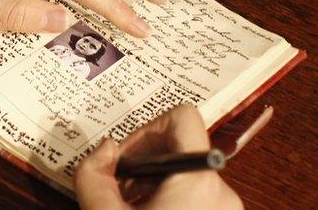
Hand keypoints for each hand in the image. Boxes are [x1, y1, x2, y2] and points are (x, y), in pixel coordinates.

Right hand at [74, 105, 242, 208]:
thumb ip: (92, 175)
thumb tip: (104, 148)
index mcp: (198, 181)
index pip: (182, 117)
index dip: (146, 129)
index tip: (125, 158)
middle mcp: (221, 189)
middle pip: (177, 145)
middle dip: (141, 161)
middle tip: (118, 188)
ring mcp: (225, 205)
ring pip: (182, 171)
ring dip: (149, 181)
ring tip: (130, 206)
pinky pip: (192, 191)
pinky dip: (164, 196)